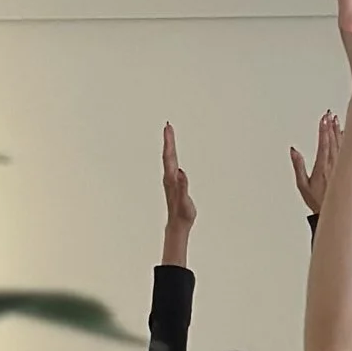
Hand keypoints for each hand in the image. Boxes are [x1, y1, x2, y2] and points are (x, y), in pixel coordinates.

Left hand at [160, 122, 195, 259]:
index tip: (168, 129)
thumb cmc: (182, 213)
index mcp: (171, 179)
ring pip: (168, 159)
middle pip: (167, 155)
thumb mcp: (184, 200)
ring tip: (169, 134)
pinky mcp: (173, 183)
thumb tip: (179, 171)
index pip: (169, 156)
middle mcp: (169, 177)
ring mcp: (170, 180)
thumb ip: (182, 186)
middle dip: (168, 140)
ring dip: (169, 146)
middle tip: (168, 126)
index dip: (169, 142)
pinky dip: (171, 155)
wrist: (177, 224)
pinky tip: (172, 154)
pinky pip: (171, 164)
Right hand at [290, 107, 337, 220]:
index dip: (323, 130)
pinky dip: (345, 140)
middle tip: (329, 114)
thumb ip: (298, 166)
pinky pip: (347, 151)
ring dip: (338, 131)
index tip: (323, 118)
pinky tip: (345, 133)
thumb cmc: (317, 200)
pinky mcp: (346, 170)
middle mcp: (334, 165)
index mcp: (322, 167)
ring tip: (336, 119)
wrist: (332, 211)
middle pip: (333, 141)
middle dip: (330, 126)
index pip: (324, 144)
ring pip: (341, 145)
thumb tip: (294, 150)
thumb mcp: (302, 185)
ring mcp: (341, 167)